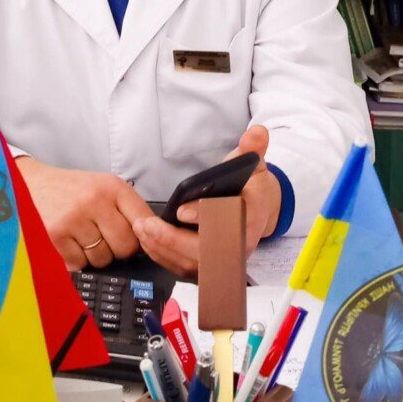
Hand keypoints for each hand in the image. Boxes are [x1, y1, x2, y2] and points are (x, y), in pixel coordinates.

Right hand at [15, 157, 155, 269]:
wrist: (31, 183)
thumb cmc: (70, 190)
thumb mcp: (102, 188)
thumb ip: (127, 210)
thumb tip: (150, 240)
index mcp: (112, 187)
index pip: (145, 222)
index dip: (144, 238)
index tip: (140, 242)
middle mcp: (96, 200)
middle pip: (126, 246)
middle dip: (118, 250)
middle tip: (104, 239)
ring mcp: (75, 218)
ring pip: (103, 259)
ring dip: (95, 256)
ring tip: (83, 237)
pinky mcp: (56, 234)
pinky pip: (79, 263)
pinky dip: (75, 259)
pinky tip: (69, 242)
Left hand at [133, 125, 281, 277]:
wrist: (260, 210)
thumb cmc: (251, 187)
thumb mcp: (255, 163)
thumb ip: (253, 148)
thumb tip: (256, 132)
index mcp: (252, 215)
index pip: (229, 220)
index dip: (204, 217)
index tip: (181, 211)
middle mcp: (241, 242)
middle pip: (207, 251)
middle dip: (174, 240)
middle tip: (148, 226)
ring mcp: (225, 258)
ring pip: (194, 264)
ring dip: (165, 249)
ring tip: (142, 231)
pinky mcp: (212, 266)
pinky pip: (187, 269)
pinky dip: (165, 258)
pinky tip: (148, 243)